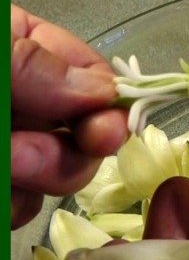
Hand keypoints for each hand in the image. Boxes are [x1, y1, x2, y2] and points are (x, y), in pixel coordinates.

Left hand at [11, 5, 128, 227]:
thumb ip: (31, 62)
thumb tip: (104, 91)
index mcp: (20, 49)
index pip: (93, 76)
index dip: (106, 108)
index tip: (102, 134)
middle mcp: (24, 101)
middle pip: (86, 139)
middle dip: (62, 155)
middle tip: (16, 156)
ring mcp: (12, 151)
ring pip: (57, 180)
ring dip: (31, 183)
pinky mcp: (1, 189)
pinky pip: (24, 209)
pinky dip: (11, 207)